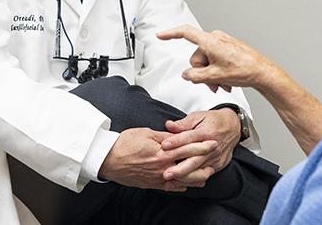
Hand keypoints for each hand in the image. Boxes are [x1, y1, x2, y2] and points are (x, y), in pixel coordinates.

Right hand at [98, 127, 217, 190]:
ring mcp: (157, 178)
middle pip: (189, 166)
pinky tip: (187, 185)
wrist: (107, 159)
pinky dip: (180, 186)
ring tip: (206, 174)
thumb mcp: (146, 133)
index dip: (202, 145)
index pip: (188, 148)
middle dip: (204, 162)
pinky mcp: (151, 184)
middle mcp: (162, 167)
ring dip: (196, 177)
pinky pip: (170, 188)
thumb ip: (164, 136)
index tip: (212, 142)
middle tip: (215, 159)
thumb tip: (176, 135)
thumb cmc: (124, 144)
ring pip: (182, 180)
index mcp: (162, 152)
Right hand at [157, 25, 275, 91]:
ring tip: (222, 85)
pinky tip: (226, 82)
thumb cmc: (244, 70)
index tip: (160, 35)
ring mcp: (222, 43)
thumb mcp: (214, 77)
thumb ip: (195, 76)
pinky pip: (215, 60)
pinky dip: (218, 72)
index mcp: (210, 42)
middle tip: (213, 84)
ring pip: (206, 62)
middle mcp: (216, 39)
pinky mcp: (228, 48)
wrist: (262, 72)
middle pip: (197, 57)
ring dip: (211, 76)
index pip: (185, 33)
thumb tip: (187, 75)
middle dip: (203, 73)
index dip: (170, 34)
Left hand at [159, 109, 240, 182]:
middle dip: (180, 168)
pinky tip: (181, 183)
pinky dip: (193, 180)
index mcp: (207, 132)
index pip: (190, 137)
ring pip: (199, 170)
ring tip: (172, 181)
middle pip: (195, 159)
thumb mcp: (199, 116)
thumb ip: (183, 123)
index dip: (176, 141)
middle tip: (166, 173)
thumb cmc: (213, 121)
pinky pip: (205, 175)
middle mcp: (213, 146)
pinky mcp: (218, 165)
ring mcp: (216, 157)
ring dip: (185, 177)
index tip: (163, 145)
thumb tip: (169, 125)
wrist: (233, 127)